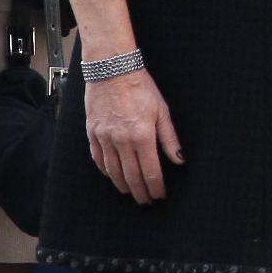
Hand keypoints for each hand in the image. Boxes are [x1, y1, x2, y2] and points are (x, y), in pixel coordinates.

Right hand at [85, 68, 182, 202]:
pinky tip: (113, 177)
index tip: (160, 195)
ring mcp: (105, 139)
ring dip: (123, 186)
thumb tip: (179, 159)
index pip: (150, 171)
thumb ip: (169, 137)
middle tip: (147, 201)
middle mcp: (122, 141)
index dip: (156, 186)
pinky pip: (98, 160)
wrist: (113, 71)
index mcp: (142, 135)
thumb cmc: (141, 88)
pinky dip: (106, 172)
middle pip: (131, 176)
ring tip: (132, 193)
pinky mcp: (93, 134)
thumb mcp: (162, 110)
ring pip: (113, 172)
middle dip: (141, 192)